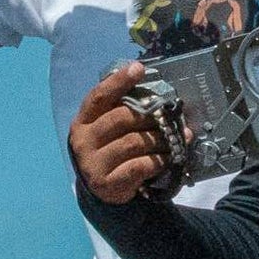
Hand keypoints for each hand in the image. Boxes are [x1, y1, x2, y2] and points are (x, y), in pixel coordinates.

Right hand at [67, 60, 177, 205]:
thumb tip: (158, 97)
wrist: (103, 189)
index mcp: (83, 121)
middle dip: (149, 115)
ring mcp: (93, 163)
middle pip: (120, 118)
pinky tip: (169, 157)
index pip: (99, 96)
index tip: (139, 68)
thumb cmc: (111, 151)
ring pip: (133, 142)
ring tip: (175, 138)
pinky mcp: (107, 183)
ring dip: (159, 139)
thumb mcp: (110, 130)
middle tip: (167, 116)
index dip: (118, 81)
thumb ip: (123, 112)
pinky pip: (139, 166)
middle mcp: (84, 140)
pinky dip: (158, 159)